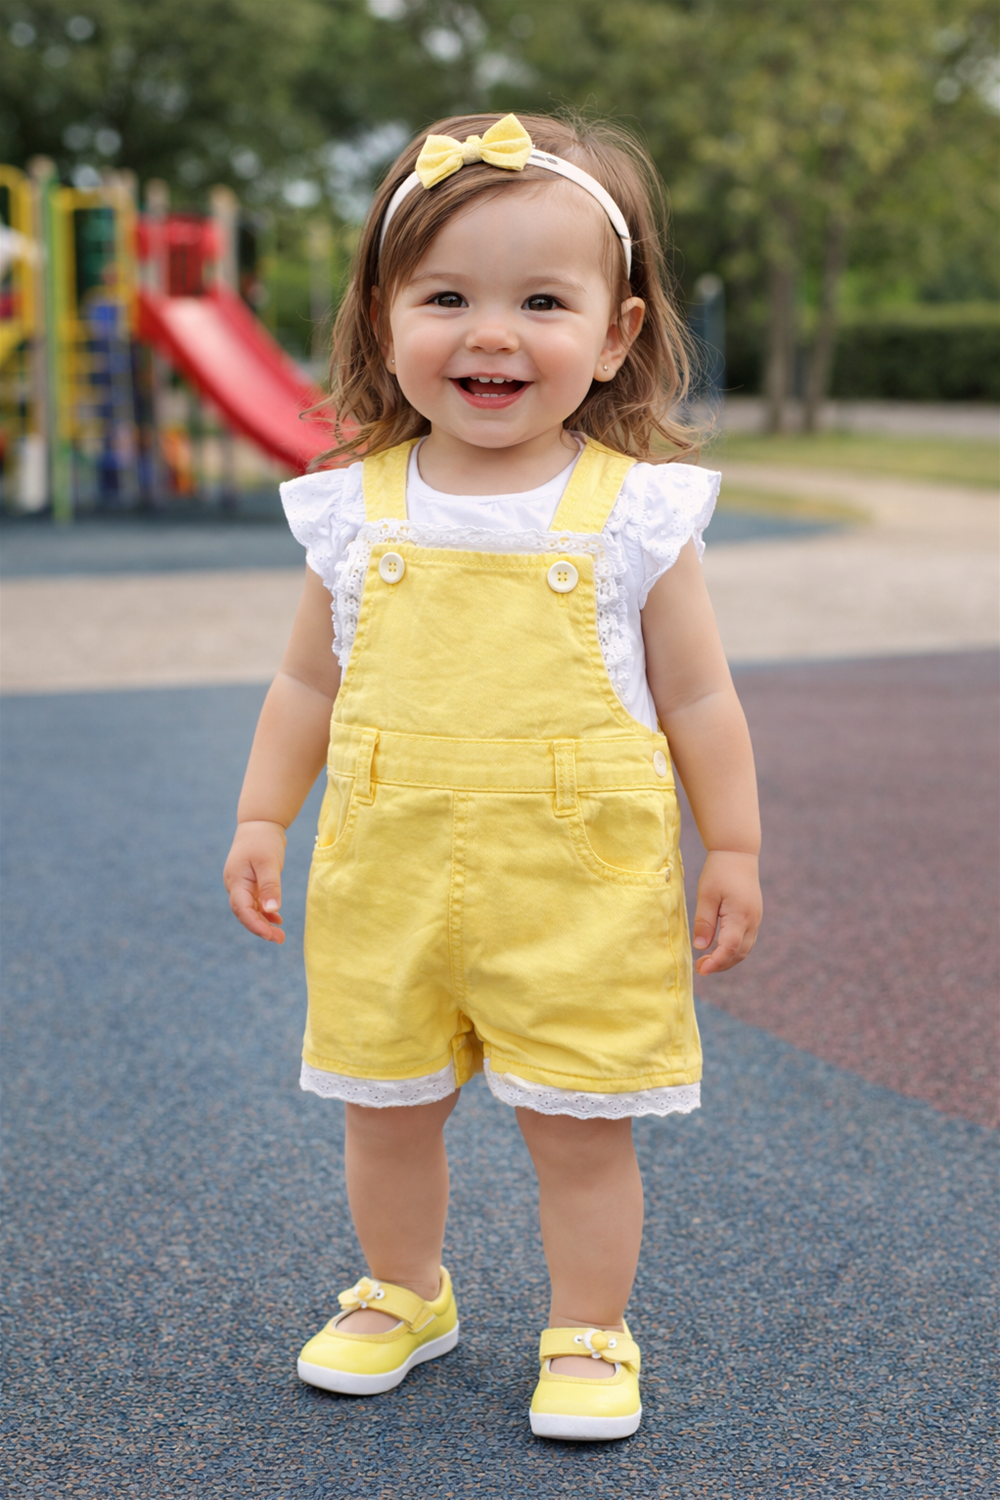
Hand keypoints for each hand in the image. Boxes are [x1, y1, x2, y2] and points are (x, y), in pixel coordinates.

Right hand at [224, 820, 287, 943]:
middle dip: (260, 928)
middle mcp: (235, 886)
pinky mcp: (249, 883)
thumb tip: (271, 910)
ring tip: (280, 935)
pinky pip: (255, 903)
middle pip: (245, 914)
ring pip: (250, 910)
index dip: (255, 925)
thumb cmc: (264, 840)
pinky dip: (265, 912)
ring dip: (263, 922)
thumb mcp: (269, 862)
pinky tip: (277, 919)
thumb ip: (270, 886)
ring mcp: (241, 885)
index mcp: (236, 881)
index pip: (242, 909)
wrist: (260, 823)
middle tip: (280, 939)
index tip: (270, 935)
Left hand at [692, 850, 760, 974]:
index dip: (716, 962)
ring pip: (745, 949)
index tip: (702, 970)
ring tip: (707, 961)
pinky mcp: (754, 917)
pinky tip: (718, 949)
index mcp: (741, 915)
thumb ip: (704, 922)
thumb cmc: (719, 871)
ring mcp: (756, 919)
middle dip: (721, 965)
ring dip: (728, 959)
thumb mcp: (706, 895)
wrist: (738, 854)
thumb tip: (701, 947)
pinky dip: (734, 950)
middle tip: (701, 968)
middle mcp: (753, 920)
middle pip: (740, 953)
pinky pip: (746, 940)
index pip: (730, 948)